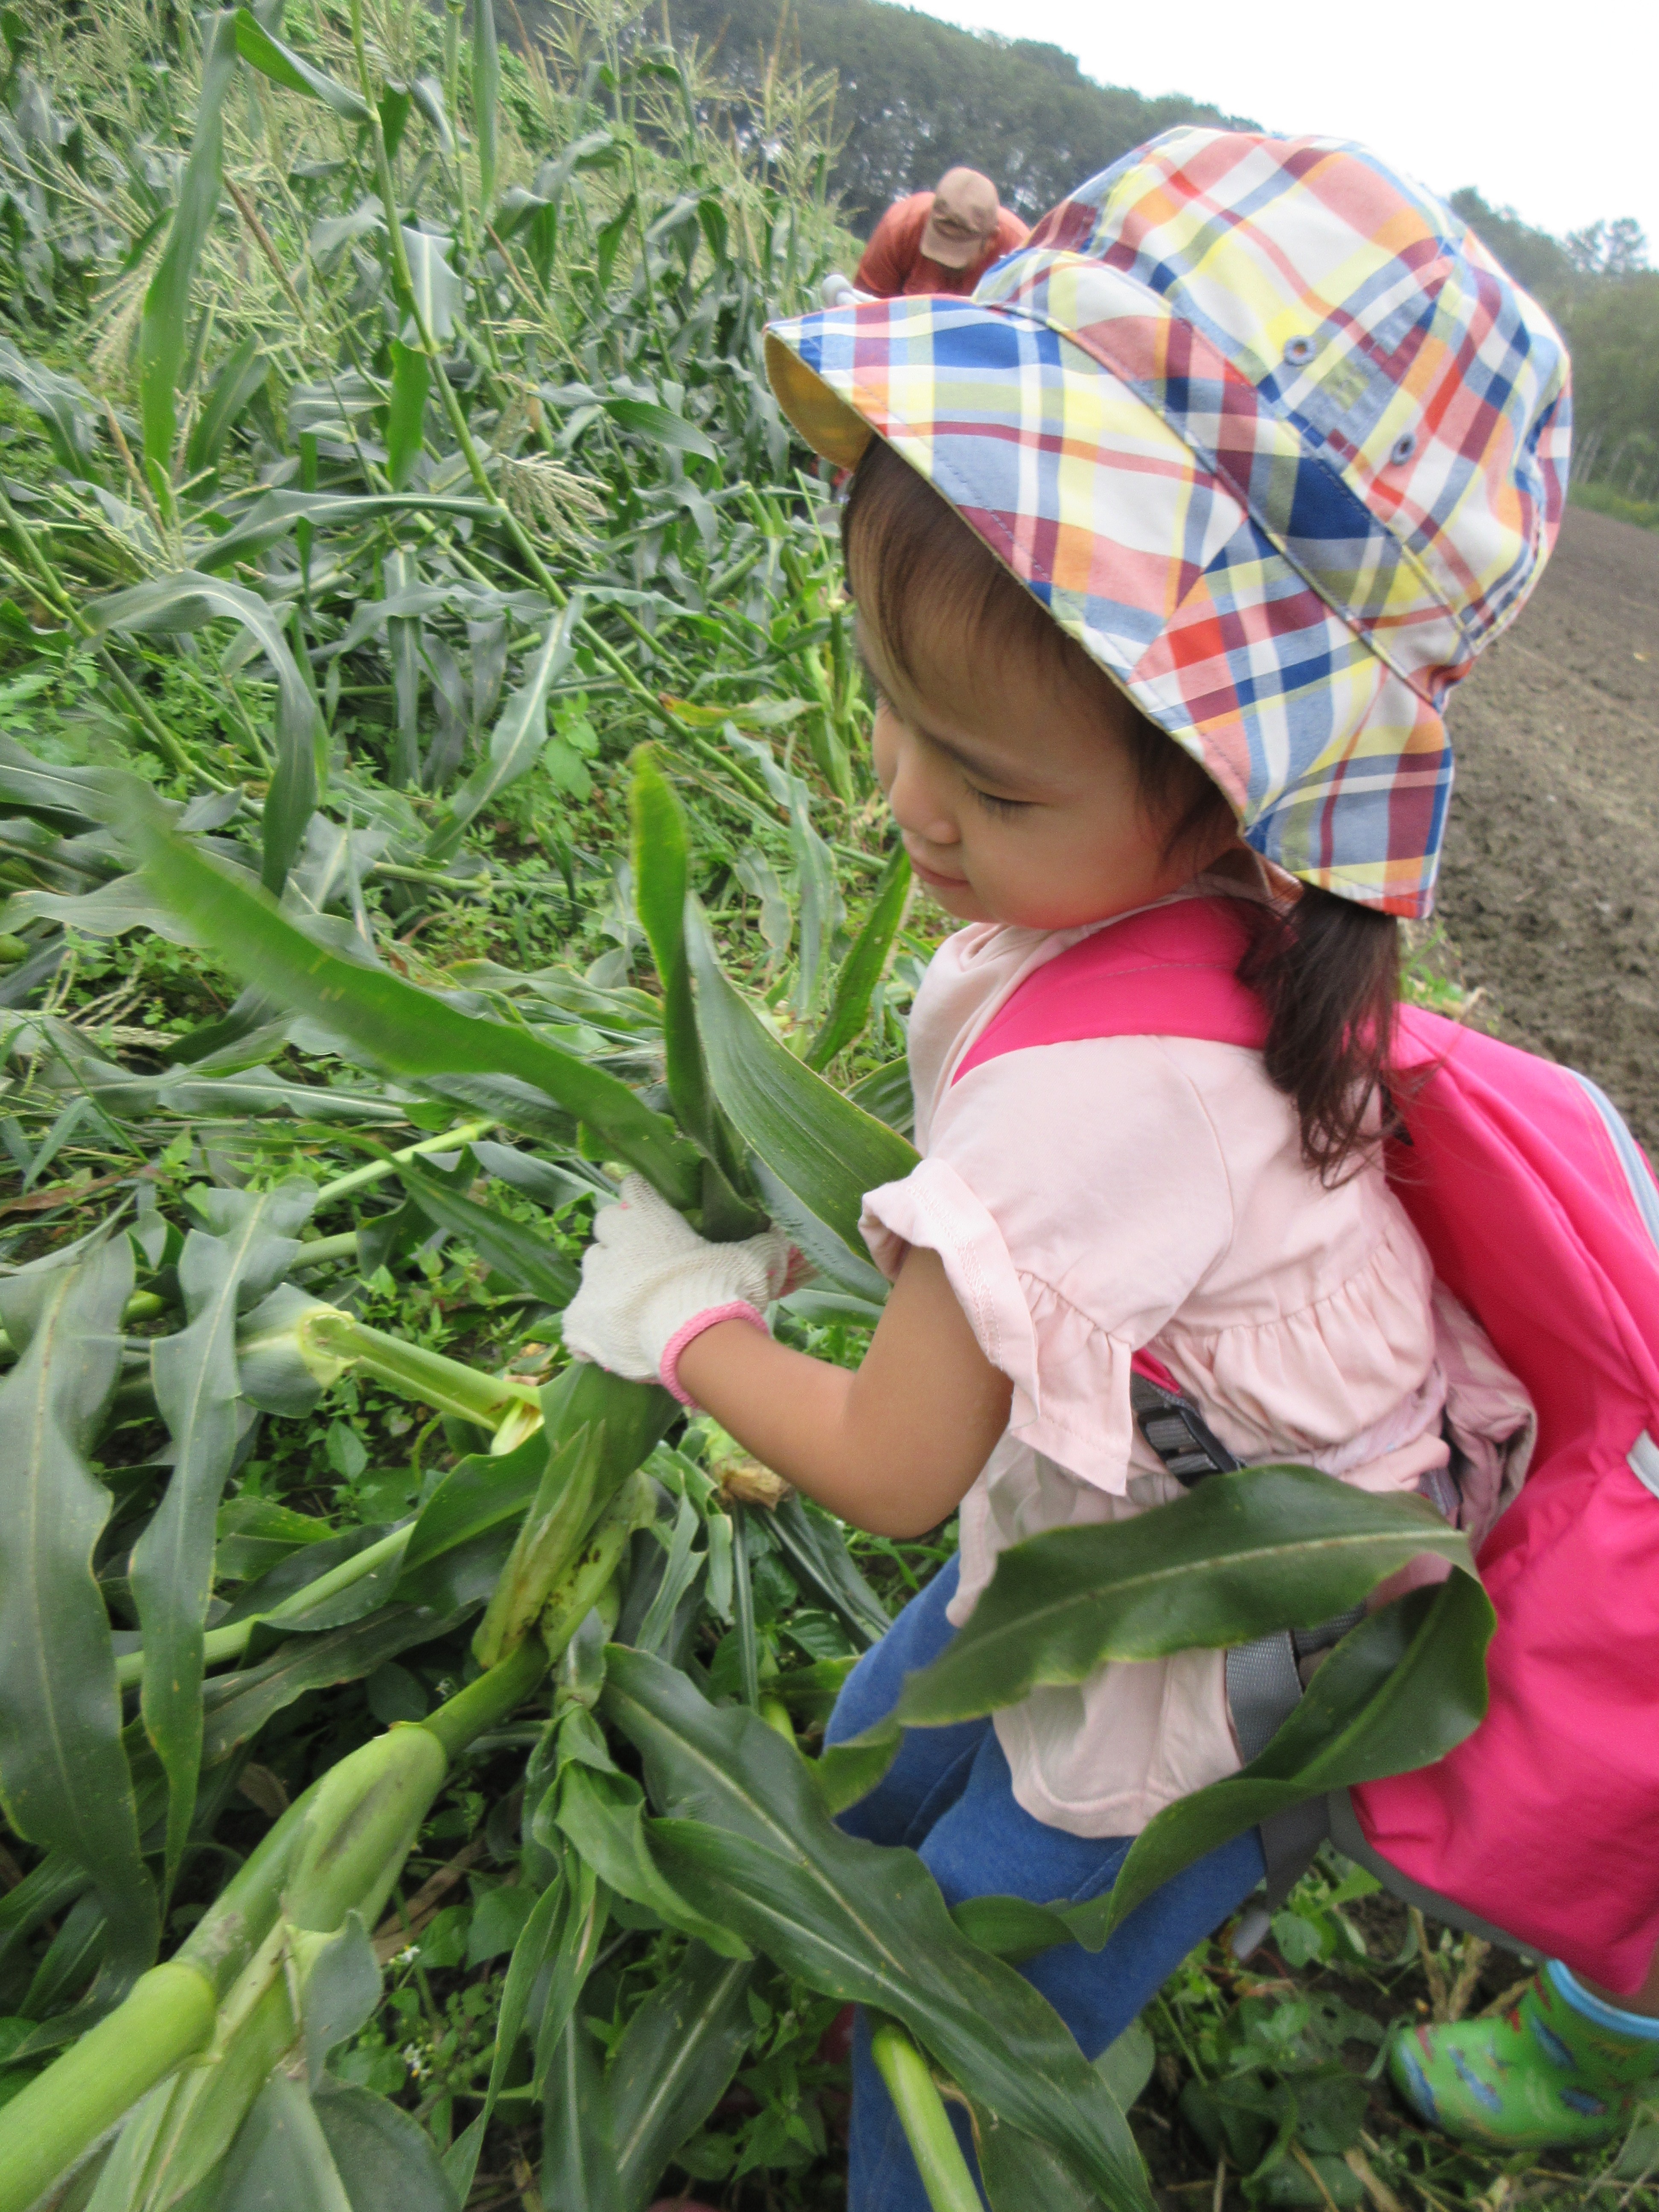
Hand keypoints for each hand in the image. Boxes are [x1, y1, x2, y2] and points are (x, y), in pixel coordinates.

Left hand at [560, 1175, 791, 1399]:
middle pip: (605, 1226)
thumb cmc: (724, 1288)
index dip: (643, 1198)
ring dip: (608, 1281)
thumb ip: (765, 1242)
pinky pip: (577, 1324)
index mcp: (647, 1219)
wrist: (695, 1341)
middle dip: (620, 1238)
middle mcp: (612, 1245)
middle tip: (647, 1259)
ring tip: (633, 1303)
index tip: (655, 1211)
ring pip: (591, 1271)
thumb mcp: (754, 1260)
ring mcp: (592, 1285)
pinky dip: (591, 1331)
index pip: (633, 1187)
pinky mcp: (580, 1323)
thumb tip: (782, 1230)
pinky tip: (611, 1340)